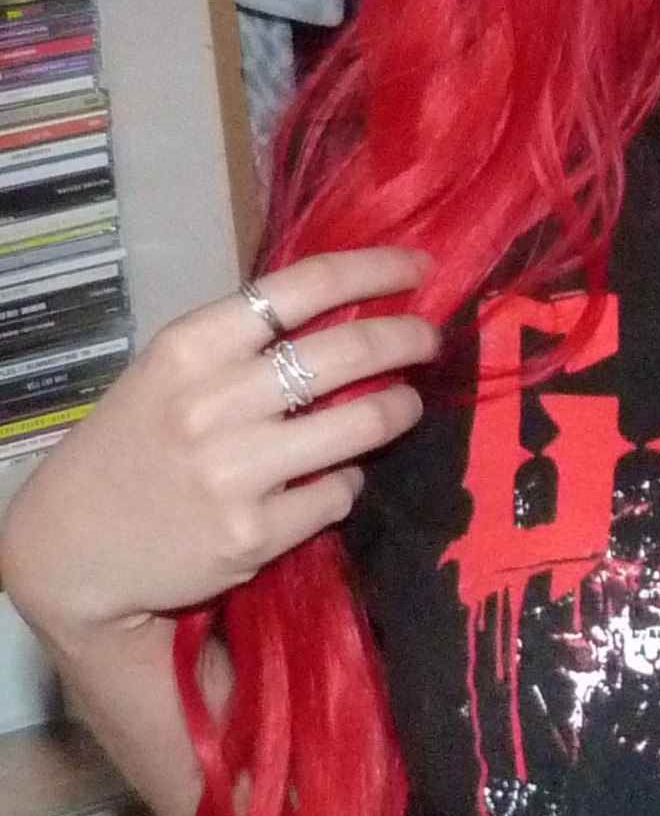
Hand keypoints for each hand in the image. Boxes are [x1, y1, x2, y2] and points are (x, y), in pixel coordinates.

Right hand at [0, 248, 438, 642]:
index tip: (418, 268)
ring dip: (399, 410)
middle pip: (348, 353)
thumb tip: (348, 311)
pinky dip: (348, 481)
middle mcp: (212, 403)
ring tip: (405, 405)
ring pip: (361, 424)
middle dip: (407, 339)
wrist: (75, 548)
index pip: (302, 287)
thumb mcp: (168, 374)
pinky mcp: (254, 534)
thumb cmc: (132, 447)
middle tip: (430, 338)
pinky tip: (334, 479)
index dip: (374, 270)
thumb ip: (243, 345)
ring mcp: (234, 473)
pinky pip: (338, 494)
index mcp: (189, 347)